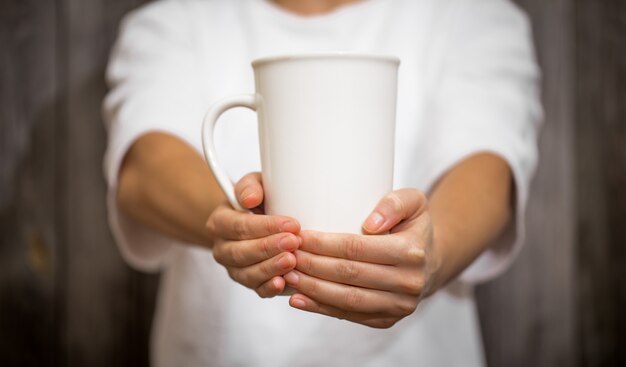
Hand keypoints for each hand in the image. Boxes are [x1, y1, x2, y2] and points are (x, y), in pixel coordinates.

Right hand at [206, 173, 300, 297]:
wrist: (259, 220)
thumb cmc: (260, 200)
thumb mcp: (255, 185)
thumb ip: (251, 186)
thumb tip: (250, 199)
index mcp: (220, 222)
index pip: (239, 226)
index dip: (265, 226)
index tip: (291, 223)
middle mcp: (222, 248)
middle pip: (241, 252)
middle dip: (268, 248)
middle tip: (293, 242)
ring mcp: (234, 268)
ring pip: (248, 273)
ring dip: (270, 268)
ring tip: (292, 261)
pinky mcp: (249, 282)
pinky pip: (256, 289)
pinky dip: (269, 288)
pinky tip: (284, 283)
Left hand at [283, 189, 440, 327]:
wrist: (431, 260)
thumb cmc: (413, 225)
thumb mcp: (414, 201)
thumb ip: (394, 203)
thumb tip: (370, 224)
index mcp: (411, 251)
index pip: (357, 248)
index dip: (324, 244)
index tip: (299, 236)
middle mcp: (408, 283)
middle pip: (349, 274)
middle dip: (312, 265)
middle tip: (285, 255)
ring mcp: (399, 306)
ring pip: (347, 300)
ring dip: (312, 289)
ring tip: (286, 275)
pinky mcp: (387, 320)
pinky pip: (349, 316)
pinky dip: (320, 308)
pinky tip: (298, 299)